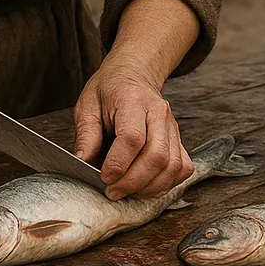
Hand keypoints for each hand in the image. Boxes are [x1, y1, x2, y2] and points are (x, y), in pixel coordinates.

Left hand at [72, 65, 192, 200]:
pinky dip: (166, 183)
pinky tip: (146, 185)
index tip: (104, 177)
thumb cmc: (110, 89)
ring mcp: (172, 126)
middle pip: (157, 156)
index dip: (119, 163)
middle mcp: (158, 113)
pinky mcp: (179, 139)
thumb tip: (83, 161)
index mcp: (132, 100)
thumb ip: (86, 134)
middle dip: (133, 182)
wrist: (134, 74)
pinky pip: (182, 168)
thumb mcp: (88, 104)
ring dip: (149, 187)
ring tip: (126, 191)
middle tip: (112, 191)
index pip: (132, 138)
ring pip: (172, 166)